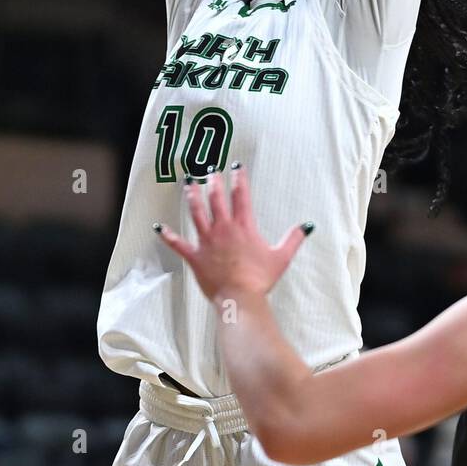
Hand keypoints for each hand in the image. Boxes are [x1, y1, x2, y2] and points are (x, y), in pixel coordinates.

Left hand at [157, 166, 311, 300]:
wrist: (239, 298)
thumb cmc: (260, 278)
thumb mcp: (281, 257)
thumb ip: (294, 238)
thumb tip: (307, 226)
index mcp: (243, 226)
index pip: (241, 195)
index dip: (239, 179)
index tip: (236, 167)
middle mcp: (223, 228)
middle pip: (216, 198)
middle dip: (213, 182)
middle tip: (210, 171)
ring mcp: (207, 241)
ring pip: (196, 213)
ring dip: (192, 196)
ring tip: (189, 183)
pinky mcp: (195, 256)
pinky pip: (178, 244)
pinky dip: (168, 235)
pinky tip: (159, 227)